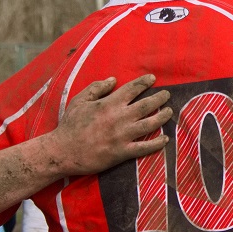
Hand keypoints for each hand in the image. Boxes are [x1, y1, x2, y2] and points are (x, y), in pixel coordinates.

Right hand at [45, 75, 171, 175]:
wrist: (63, 151)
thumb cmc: (70, 125)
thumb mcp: (79, 101)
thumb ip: (96, 88)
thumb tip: (113, 79)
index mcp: (109, 104)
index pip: (133, 89)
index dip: (144, 82)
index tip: (153, 79)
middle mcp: (119, 118)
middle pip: (146, 105)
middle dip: (159, 98)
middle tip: (167, 95)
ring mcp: (122, 136)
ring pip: (149, 124)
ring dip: (162, 117)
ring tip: (169, 112)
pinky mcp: (122, 152)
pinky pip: (144, 147)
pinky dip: (157, 143)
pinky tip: (165, 139)